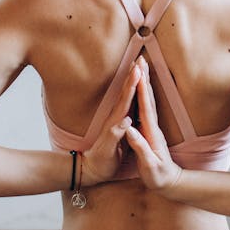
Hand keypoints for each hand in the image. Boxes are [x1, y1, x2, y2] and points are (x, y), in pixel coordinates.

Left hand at [81, 62, 139, 186]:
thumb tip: (126, 121)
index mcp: (116, 123)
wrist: (90, 170)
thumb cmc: (101, 163)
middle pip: (125, 92)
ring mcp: (116, 119)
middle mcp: (116, 118)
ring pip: (126, 95)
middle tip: (140, 60)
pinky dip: (132, 91)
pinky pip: (127, 102)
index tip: (139, 71)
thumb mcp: (108, 152)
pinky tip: (136, 87)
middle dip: (133, 76)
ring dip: (132, 80)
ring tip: (138, 67)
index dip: (132, 86)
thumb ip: (115, 136)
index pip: (126, 100)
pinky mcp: (119, 123)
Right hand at [124, 56, 182, 192]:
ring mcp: (153, 127)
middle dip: (144, 78)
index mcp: (151, 132)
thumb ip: (140, 147)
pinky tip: (142, 87)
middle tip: (140, 60)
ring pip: (148, 100)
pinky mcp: (151, 129)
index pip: (145, 107)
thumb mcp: (149, 165)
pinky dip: (144, 93)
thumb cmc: (158, 177)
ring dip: (145, 82)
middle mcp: (153, 126)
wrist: (171, 183)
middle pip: (148, 98)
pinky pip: (146, 106)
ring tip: (141, 67)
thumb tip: (131, 129)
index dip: (141, 90)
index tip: (137, 73)